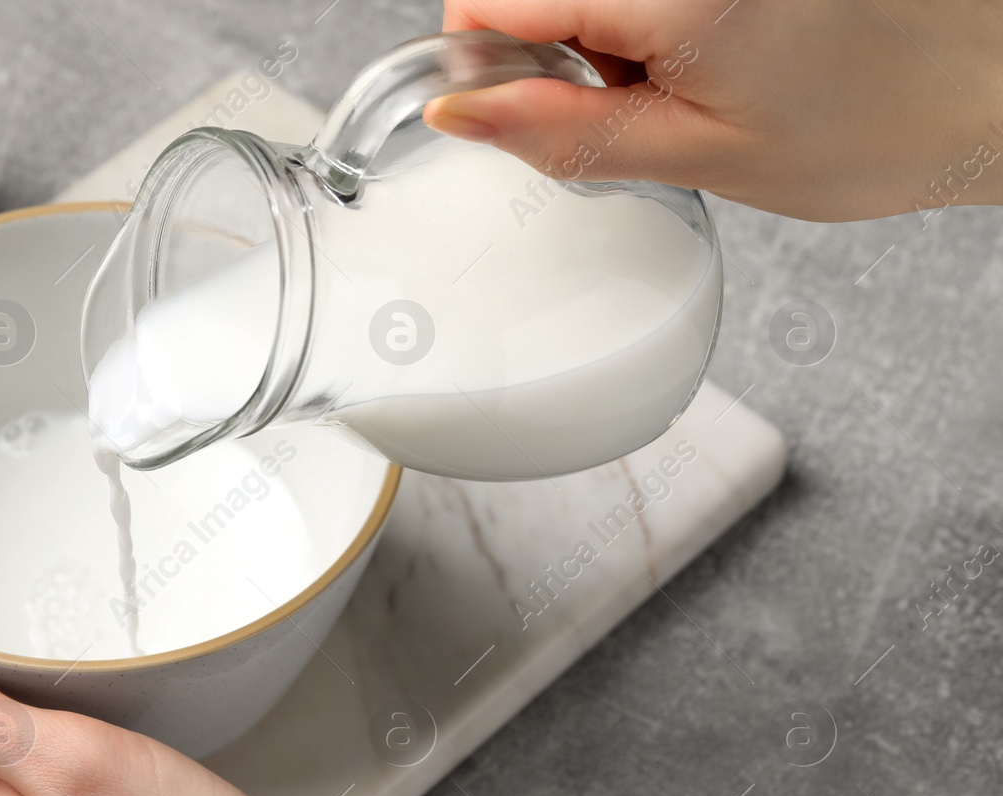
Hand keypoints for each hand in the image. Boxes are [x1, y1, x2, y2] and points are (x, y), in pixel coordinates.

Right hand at [425, 0, 1002, 219]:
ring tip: (684, 84)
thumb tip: (458, 113)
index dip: (481, 61)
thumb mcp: (697, 154)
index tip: (507, 109)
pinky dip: (645, 25)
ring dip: (604, 40)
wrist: (974, 96)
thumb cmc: (869, 131)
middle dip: (551, 53)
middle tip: (627, 107)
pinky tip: (704, 59)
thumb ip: (564, 132)